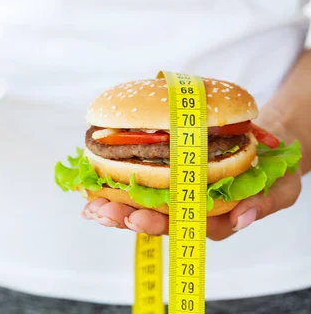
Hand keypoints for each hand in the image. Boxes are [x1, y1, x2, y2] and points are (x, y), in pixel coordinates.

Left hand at [82, 171, 300, 240]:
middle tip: (100, 212)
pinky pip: (140, 182)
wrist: (266, 145)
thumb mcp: (281, 188)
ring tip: (90, 203)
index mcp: (214, 217)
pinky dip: (116, 182)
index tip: (135, 218)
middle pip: (154, 218)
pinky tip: (93, 184)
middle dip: (124, 216)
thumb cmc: (272, 170)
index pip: (182, 225)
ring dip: (114, 204)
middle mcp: (191, 210)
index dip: (157, 223)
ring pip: (142, 204)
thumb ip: (264, 203)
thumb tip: (242, 216)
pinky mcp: (167, 173)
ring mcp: (177, 193)